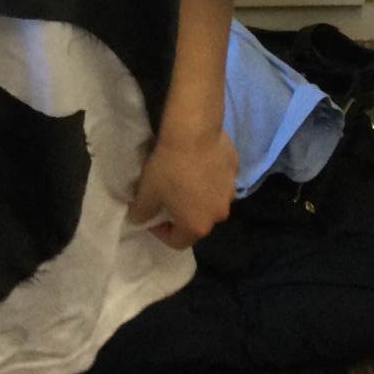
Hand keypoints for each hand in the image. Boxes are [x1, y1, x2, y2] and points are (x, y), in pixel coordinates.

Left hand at [128, 127, 237, 250]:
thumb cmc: (169, 167)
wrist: (193, 131)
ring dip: (197, 196)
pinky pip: (218, 181)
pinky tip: (196, 161)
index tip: (150, 214)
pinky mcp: (235, 171)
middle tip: (165, 196)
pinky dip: (208, 177)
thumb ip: (141, 212)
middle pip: (197, 222)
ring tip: (183, 177)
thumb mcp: (145, 193)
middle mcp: (219, 215)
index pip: (177, 242)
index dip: (159, 232)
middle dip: (180, 214)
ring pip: (210, 201)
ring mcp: (230, 192)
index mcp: (197, 226)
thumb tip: (139, 219)